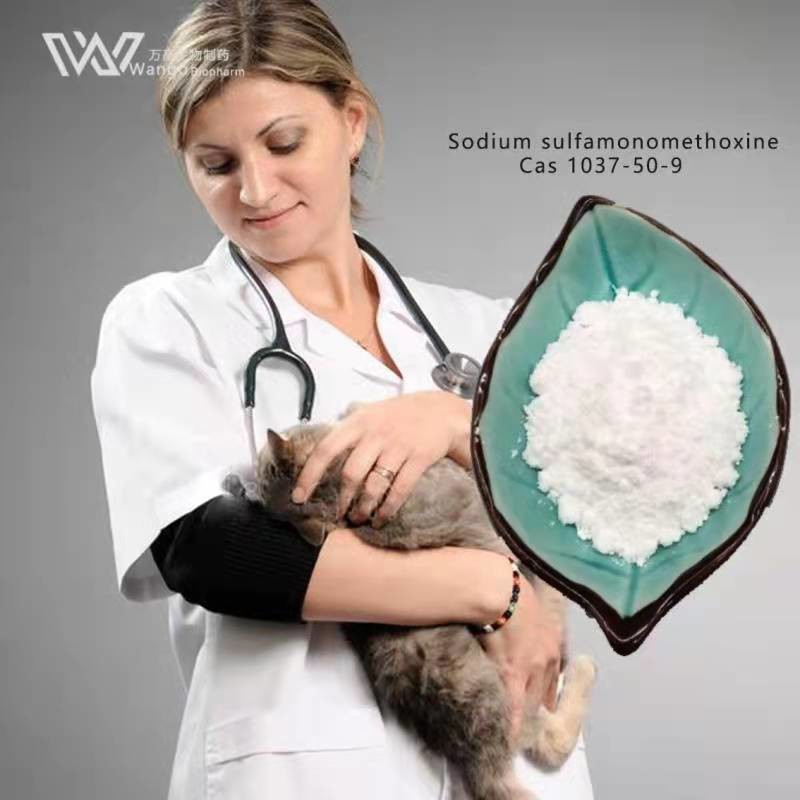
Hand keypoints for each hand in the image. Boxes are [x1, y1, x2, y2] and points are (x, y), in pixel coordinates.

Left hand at [291, 391, 469, 527]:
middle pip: (350, 473)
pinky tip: (381, 518)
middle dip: (342, 499)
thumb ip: (348, 428)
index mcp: (358, 422)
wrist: (442, 410)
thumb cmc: (401, 414)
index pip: (326, 449)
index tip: (299, 497)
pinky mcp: (419, 458)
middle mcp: (376, 434)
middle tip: (338, 513)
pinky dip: (388, 508)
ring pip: (373, 485)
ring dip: (363, 508)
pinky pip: (399, 490)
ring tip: (359, 519)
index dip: (309, 475)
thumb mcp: (371, 411)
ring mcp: (398, 446)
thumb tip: (318, 447)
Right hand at [476, 572, 561, 742]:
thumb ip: (526, 623)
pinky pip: (514, 708)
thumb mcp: (526, 606)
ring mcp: (532, 669)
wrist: (500, 589)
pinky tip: (508, 739)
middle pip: (543, 694)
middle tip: (526, 725)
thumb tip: (512, 626)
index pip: (551, 678)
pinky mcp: (513, 674)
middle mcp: (547, 660)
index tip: (536, 704)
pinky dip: (513, 724)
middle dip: (534, 709)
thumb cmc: (508, 590)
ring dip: (523, 717)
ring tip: (514, 735)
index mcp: (550, 643)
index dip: (542, 692)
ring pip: (530, 703)